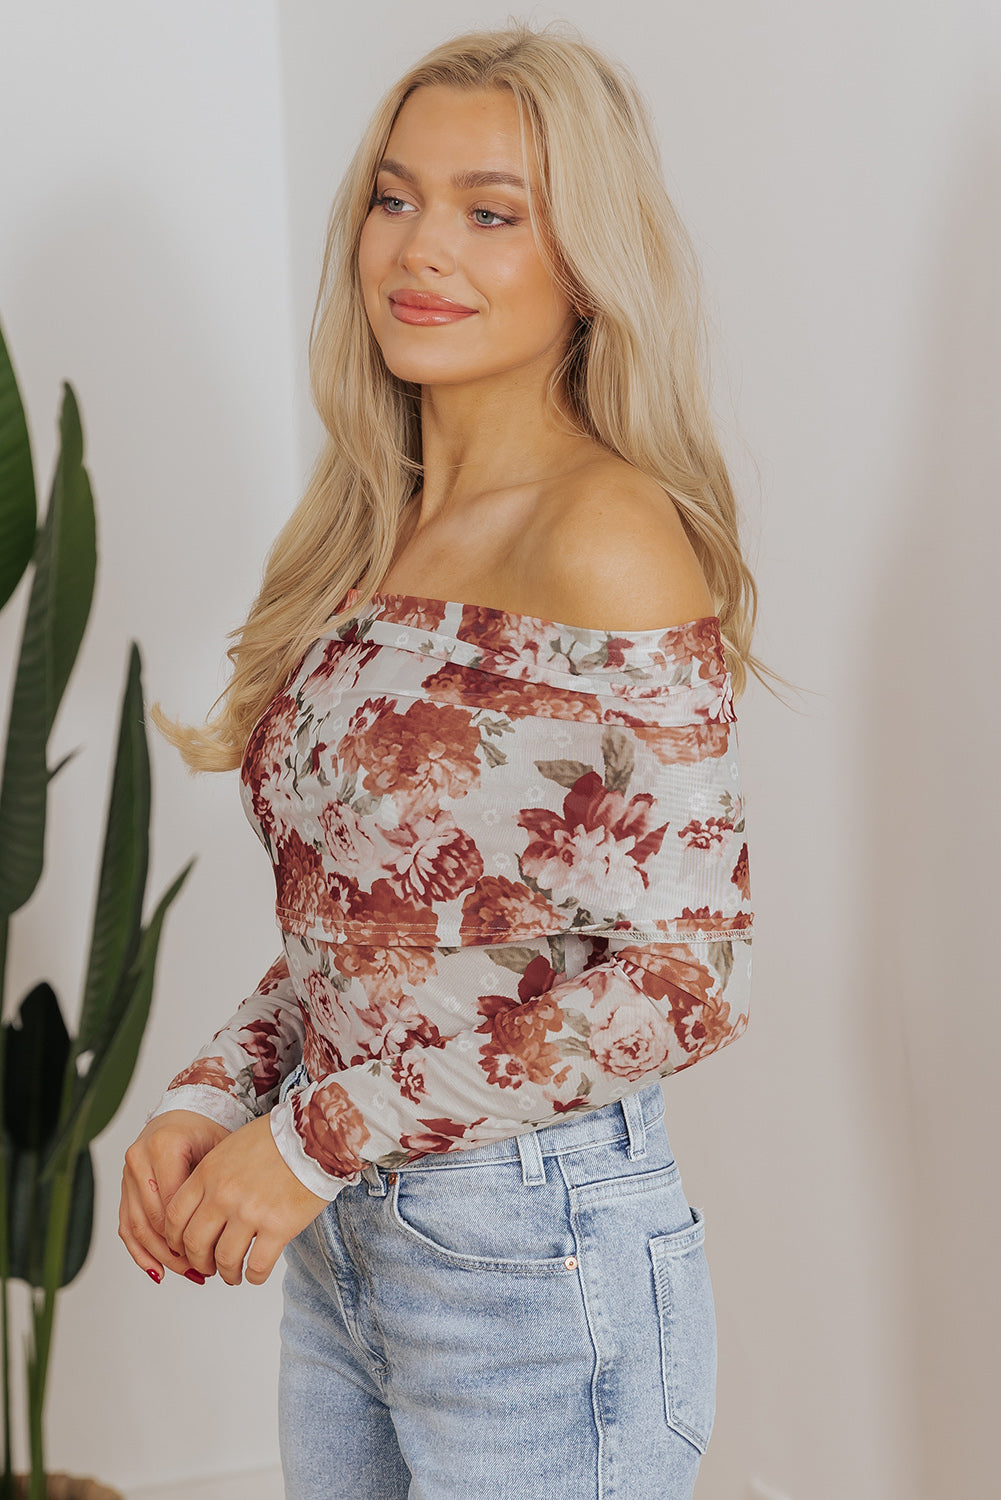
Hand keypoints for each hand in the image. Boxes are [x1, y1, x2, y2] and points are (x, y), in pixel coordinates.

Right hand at [120, 1109, 231, 1282]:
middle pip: (154, 1219)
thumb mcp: (221, 1148)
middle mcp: (139, 1159)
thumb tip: (232, 1229)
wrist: (186, 1110)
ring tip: (188, 1272)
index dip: (191, 1232)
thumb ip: (219, 1182)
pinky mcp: (124, 1188)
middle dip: (178, 1249)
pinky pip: (126, 1226)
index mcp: (164, 1146)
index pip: (173, 1203)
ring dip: (161, 1256)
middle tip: (203, 1268)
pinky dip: (141, 1252)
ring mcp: (128, 1175)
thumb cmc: (207, 1129)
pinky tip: (158, 1270)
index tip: (214, 1251)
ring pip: (137, 1227)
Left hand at [163, 1113, 329, 1285]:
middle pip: (194, 1243)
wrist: (314, 1137)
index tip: (184, 1248)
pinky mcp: (278, 1227)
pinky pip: (257, 1265)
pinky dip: (254, 1276)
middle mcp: (223, 1195)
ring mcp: (250, 1213)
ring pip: (224, 1259)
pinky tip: (255, 1274)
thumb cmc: (278, 1138)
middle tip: (207, 1267)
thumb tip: (203, 1205)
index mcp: (208, 1173)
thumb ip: (212, 1175)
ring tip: (233, 1275)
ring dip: (227, 1273)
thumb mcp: (232, 1147)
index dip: (176, 1239)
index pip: (175, 1216)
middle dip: (198, 1262)